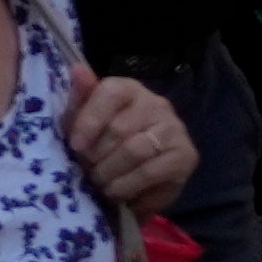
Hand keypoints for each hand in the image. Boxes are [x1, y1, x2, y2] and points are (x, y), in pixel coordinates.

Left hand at [66, 71, 197, 216]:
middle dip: (96, 155)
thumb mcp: (81, 122)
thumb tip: (77, 69)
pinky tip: (117, 192)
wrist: (135, 180)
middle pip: (119, 127)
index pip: (109, 92)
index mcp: (128, 89)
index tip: (75, 145)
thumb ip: (79, 99)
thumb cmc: (101, 143)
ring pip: (134, 150)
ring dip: (110, 172)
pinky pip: (150, 171)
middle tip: (86, 169)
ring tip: (99, 182)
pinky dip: (128, 185)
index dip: (89, 120)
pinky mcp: (185, 155)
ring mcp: (174, 128)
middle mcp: (155, 103)